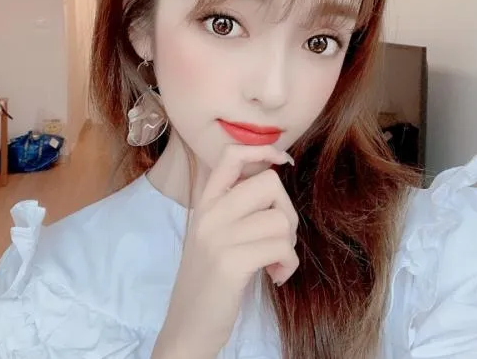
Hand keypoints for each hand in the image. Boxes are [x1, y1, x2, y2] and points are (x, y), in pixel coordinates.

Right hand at [152, 144, 298, 358]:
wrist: (187, 327)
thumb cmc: (210, 279)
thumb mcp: (215, 234)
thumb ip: (236, 206)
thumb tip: (274, 177)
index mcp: (205, 203)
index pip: (230, 156)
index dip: (262, 149)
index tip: (281, 159)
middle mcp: (209, 214)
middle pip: (269, 183)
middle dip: (287, 211)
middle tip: (278, 238)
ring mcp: (218, 237)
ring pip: (281, 219)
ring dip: (289, 244)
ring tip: (274, 260)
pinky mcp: (230, 263)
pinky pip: (281, 247)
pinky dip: (288, 263)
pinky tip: (275, 276)